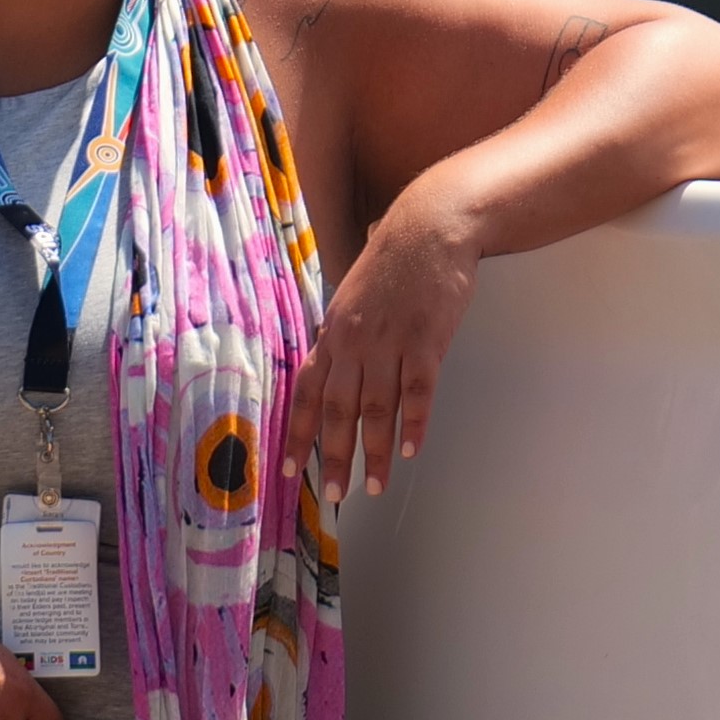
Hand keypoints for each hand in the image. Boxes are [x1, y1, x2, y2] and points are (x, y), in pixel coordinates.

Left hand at [296, 218, 481, 501]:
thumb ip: (342, 333)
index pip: (306, 392)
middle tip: (336, 492)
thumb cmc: (393, 259)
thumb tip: (331, 365)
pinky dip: (413, 423)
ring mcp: (389, 341)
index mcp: (333, 332)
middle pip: (339, 409)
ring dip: (374, 451)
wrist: (429, 226)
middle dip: (335, 455)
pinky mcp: (426, 340)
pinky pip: (417, 391)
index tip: (291, 469)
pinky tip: (410, 449)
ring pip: (376, 408)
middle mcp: (354, 341)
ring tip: (374, 485)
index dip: (297, 432)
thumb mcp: (353, 295)